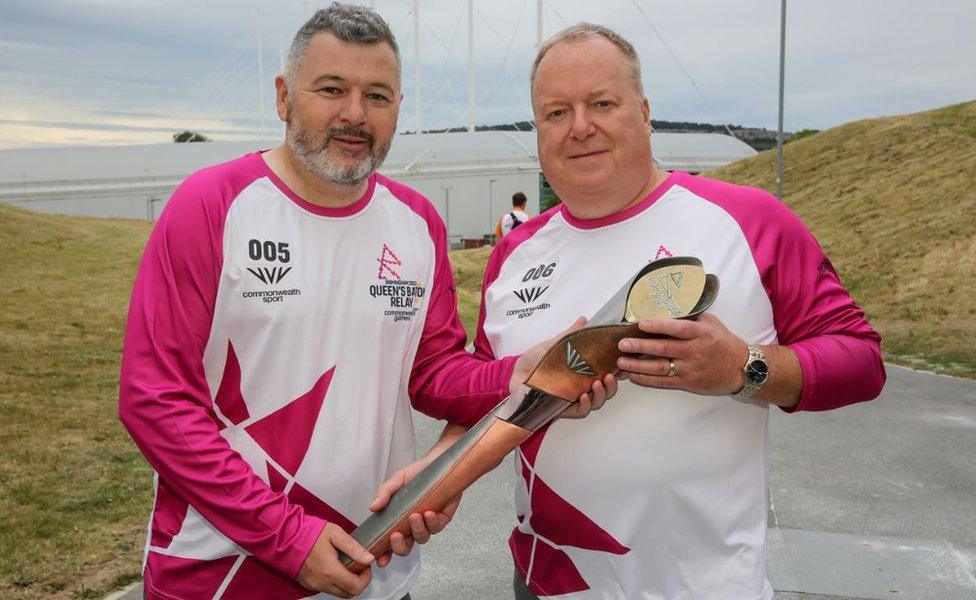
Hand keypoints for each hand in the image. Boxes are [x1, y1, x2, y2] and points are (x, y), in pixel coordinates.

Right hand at [297, 523, 372, 597]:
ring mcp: (315, 585)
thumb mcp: (336, 534)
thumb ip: (354, 548)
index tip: (365, 565)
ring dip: (347, 583)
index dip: (366, 578)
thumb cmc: (309, 532)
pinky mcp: (309, 585)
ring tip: (348, 565)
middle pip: (349, 594)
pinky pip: (328, 589)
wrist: (286, 536)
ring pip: (339, 593)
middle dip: (359, 582)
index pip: (356, 586)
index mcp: (330, 570)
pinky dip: (336, 583)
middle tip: (359, 566)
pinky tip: (336, 567)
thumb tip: (369, 559)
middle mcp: (322, 582)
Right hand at [368, 425, 466, 566]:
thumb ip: (385, 493)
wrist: (439, 464)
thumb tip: (373, 506)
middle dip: (400, 546)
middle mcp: (412, 527)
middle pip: (406, 548)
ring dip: (418, 529)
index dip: (385, 554)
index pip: (389, 544)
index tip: (379, 559)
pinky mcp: (443, 518)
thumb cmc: (416, 474)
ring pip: (422, 538)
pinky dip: (432, 522)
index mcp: (398, 521)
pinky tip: (429, 513)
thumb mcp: (397, 480)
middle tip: (396, 535)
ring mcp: (428, 524)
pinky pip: (437, 527)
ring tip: (415, 515)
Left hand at [511, 316, 619, 417]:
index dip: (618, 371)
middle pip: (605, 390)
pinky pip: (580, 411)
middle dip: (612, 384)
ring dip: (601, 394)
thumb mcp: (556, 344)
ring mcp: (573, 398)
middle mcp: (581, 386)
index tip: (625, 364)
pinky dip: (585, 404)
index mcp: (583, 372)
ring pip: (596, 401)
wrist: (516, 371)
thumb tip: (584, 319)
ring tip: (597, 383)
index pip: (606, 373)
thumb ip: (571, 334)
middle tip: (610, 375)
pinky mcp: (562, 407)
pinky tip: (584, 396)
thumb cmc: (536, 359)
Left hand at [615, 313, 746, 395]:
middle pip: (664, 349)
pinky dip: (647, 379)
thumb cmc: (723, 341)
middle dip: (640, 346)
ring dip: (638, 365)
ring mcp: (691, 369)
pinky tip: (633, 375)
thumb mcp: (711, 323)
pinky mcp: (688, 383)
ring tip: (621, 361)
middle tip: (622, 344)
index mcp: (701, 333)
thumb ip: (690, 318)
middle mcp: (695, 351)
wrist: (741, 368)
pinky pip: (664, 381)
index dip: (659, 326)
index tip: (641, 324)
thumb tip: (665, 308)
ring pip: (661, 367)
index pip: (678, 329)